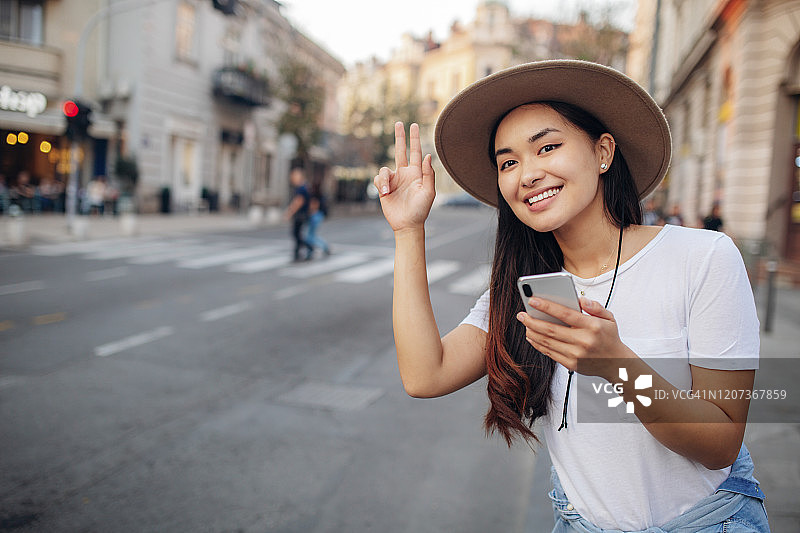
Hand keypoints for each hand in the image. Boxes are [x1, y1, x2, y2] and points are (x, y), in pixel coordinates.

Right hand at [373, 122, 435, 232]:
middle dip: (400, 137)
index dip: (415, 139)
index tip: (414, 125)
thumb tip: (428, 156)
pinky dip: (380, 184)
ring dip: (384, 179)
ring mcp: (394, 180)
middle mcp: (405, 174)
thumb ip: (428, 174)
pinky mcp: (384, 187)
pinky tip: (385, 194)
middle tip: (398, 123)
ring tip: (387, 192)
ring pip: (385, 169)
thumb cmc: (421, 210)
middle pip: (401, 151)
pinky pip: (378, 179)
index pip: (416, 152)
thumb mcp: (428, 192)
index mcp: (416, 173)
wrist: (407, 224)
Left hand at [516, 296, 634, 379]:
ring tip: (525, 324)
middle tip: (521, 314)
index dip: (546, 306)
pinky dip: (538, 344)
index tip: (532, 300)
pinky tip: (532, 336)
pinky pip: (549, 353)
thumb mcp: (609, 318)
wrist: (617, 364)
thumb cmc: (609, 338)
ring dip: (532, 332)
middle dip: (532, 321)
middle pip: (551, 330)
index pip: (565, 314)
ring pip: (547, 342)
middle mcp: (583, 341)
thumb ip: (595, 306)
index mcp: (592, 326)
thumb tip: (580, 299)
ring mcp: (576, 354)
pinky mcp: (571, 364)